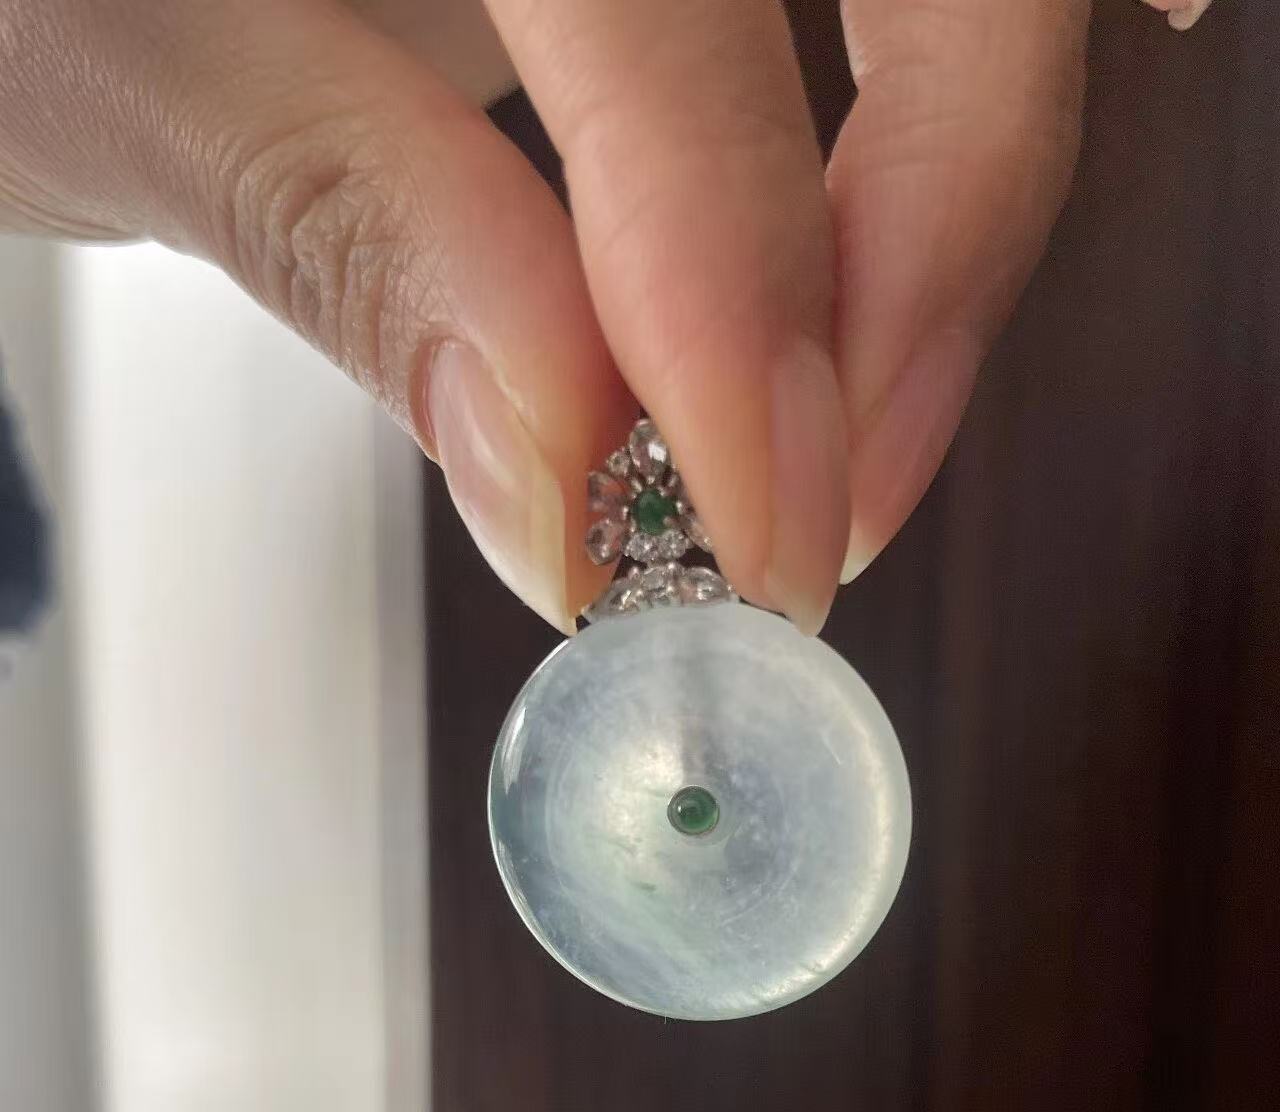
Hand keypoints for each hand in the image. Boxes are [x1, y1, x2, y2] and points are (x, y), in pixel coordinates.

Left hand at [0, 0, 1212, 632]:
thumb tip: (568, 464)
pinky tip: (982, 198)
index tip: (753, 528)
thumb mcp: (115, 82)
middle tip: (854, 486)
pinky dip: (964, 105)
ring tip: (896, 402)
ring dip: (976, 172)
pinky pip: (887, 3)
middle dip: (942, 219)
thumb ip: (354, 237)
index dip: (742, 277)